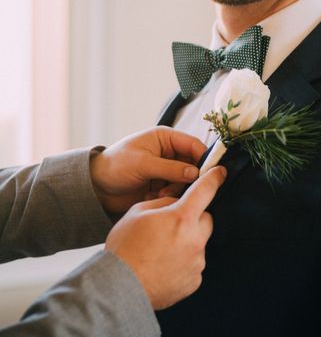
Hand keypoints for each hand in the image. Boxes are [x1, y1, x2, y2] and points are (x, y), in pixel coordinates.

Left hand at [89, 127, 206, 214]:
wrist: (96, 187)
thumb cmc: (115, 166)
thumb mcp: (143, 164)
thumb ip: (171, 168)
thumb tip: (196, 173)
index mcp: (164, 138)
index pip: (193, 145)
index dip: (203, 159)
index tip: (208, 175)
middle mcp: (169, 152)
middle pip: (193, 164)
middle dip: (187, 179)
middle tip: (177, 189)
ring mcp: (166, 170)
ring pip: (186, 181)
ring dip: (175, 190)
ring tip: (158, 195)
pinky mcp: (162, 185)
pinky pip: (176, 192)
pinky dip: (168, 197)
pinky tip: (152, 198)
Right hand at [105, 166, 225, 309]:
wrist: (119, 287)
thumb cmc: (125, 248)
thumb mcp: (137, 212)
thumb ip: (163, 203)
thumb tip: (176, 204)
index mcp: (181, 218)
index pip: (205, 191)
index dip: (214, 178)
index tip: (221, 173)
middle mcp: (195, 240)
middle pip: (205, 219)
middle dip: (193, 218)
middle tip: (171, 225)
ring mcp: (197, 262)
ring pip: (199, 243)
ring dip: (187, 242)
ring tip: (161, 251)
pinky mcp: (195, 281)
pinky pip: (194, 264)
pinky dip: (184, 261)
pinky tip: (164, 265)